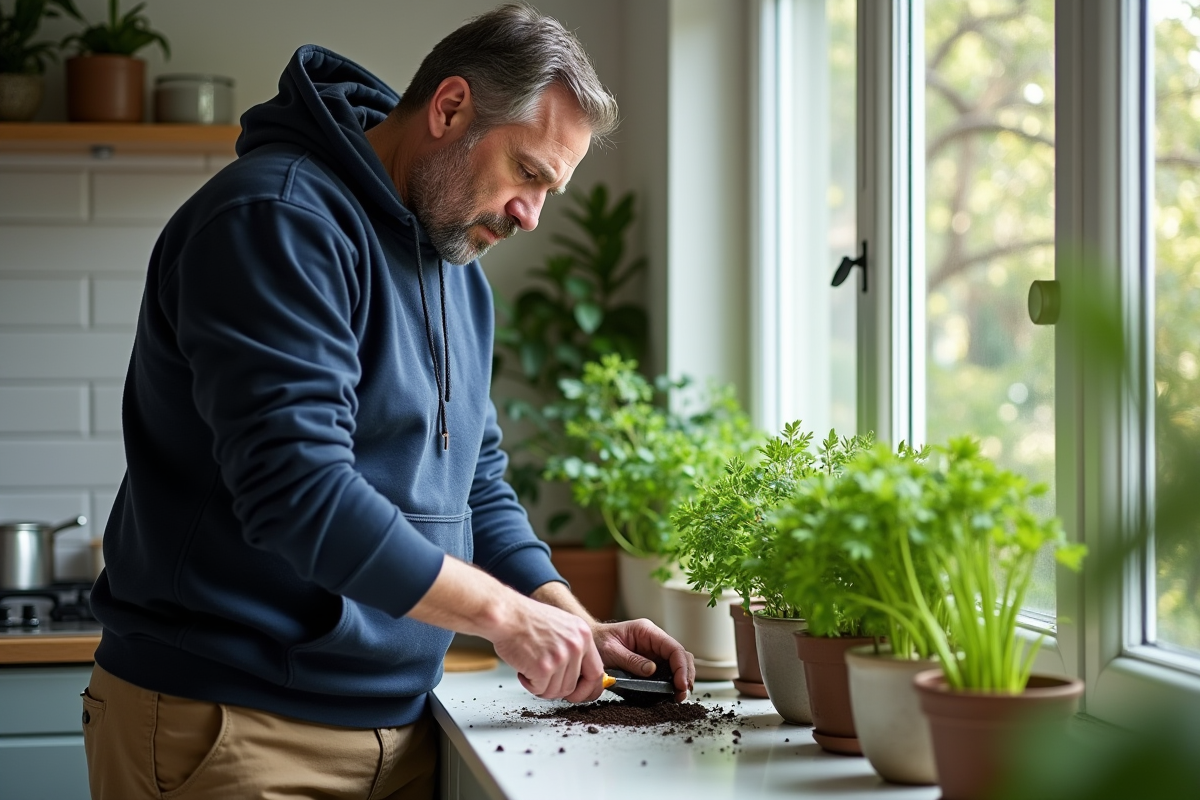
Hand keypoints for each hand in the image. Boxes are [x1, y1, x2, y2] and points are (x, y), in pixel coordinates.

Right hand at [491, 595, 606, 702]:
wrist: (506, 615)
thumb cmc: (526, 620)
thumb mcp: (562, 626)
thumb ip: (574, 648)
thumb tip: (579, 675)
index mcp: (583, 635)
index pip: (596, 672)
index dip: (588, 689)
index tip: (581, 695)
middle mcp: (576, 646)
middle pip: (572, 686)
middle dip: (555, 687)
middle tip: (542, 678)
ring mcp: (561, 657)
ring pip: (556, 691)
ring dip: (540, 686)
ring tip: (530, 666)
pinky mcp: (544, 668)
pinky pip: (539, 690)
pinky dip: (528, 684)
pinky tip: (523, 668)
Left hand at [592, 618, 694, 701]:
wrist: (589, 643)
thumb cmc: (598, 642)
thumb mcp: (611, 651)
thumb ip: (631, 660)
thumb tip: (652, 670)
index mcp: (647, 632)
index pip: (673, 648)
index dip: (680, 667)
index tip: (680, 684)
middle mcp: (654, 640)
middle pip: (680, 656)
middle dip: (684, 675)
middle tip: (681, 694)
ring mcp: (653, 652)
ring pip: (676, 664)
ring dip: (680, 680)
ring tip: (678, 696)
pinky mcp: (650, 663)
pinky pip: (666, 672)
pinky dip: (670, 683)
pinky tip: (670, 693)